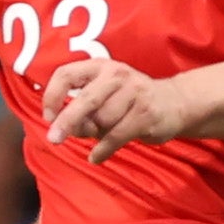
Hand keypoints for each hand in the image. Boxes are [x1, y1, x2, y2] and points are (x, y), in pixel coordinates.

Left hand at [40, 52, 180, 160]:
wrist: (175, 101)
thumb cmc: (129, 100)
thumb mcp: (105, 92)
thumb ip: (83, 107)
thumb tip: (62, 129)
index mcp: (99, 67)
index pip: (66, 74)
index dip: (52, 96)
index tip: (48, 116)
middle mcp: (116, 75)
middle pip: (85, 100)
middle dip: (66, 121)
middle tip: (54, 139)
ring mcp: (134, 93)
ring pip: (102, 121)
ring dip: (95, 134)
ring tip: (101, 134)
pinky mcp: (145, 113)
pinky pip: (116, 136)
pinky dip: (102, 150)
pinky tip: (96, 157)